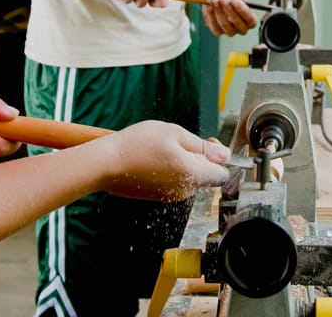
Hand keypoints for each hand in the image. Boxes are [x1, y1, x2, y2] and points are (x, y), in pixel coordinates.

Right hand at [95, 120, 230, 200]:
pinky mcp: (156, 196)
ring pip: (189, 179)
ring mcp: (169, 196)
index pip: (222, 175)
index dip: (220, 158)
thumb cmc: (139, 145)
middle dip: (200, 158)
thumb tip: (225, 155)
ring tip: (164, 148)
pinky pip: (173, 183)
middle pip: (205, 176)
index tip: (209, 142)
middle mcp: (184, 191)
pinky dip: (170, 171)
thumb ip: (203, 146)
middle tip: (182, 139)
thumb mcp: (175, 134)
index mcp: (193, 174)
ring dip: (184, 164)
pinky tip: (154, 158)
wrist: (106, 164)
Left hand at [202, 0, 256, 36]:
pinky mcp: (218, 31)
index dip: (244, 11)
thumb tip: (234, 0)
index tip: (235, 1)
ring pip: (226, 26)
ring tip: (215, 1)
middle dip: (230, 11)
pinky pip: (215, 27)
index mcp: (249, 19)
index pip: (251, 20)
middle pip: (239, 25)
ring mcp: (230, 31)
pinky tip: (210, 7)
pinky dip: (212, 16)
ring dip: (220, 13)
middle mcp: (241, 28)